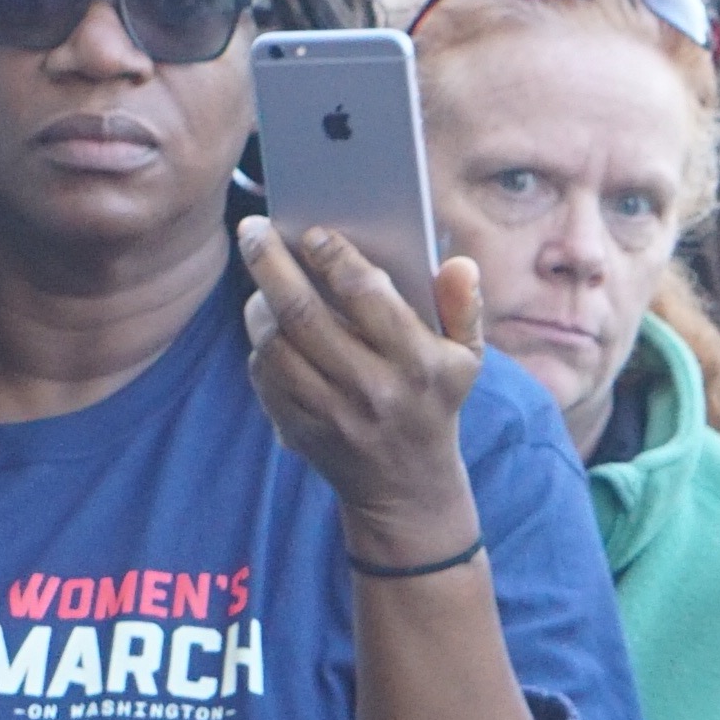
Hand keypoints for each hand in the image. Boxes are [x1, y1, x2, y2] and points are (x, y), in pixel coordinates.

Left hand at [236, 216, 487, 567]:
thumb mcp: (465, 359)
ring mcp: (331, 414)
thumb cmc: (435, 403)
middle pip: (303, 313)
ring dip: (259, 302)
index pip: (366, 293)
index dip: (334, 255)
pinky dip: (259, 344)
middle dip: (271, 263)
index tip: (314, 231)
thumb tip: (458, 263)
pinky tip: (265, 322)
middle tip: (253, 229)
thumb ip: (464, 307)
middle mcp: (372, 389)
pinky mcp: (300, 431)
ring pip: (275, 344)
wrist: (406, 490)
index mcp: (417, 363)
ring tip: (260, 273)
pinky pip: (265, 376)